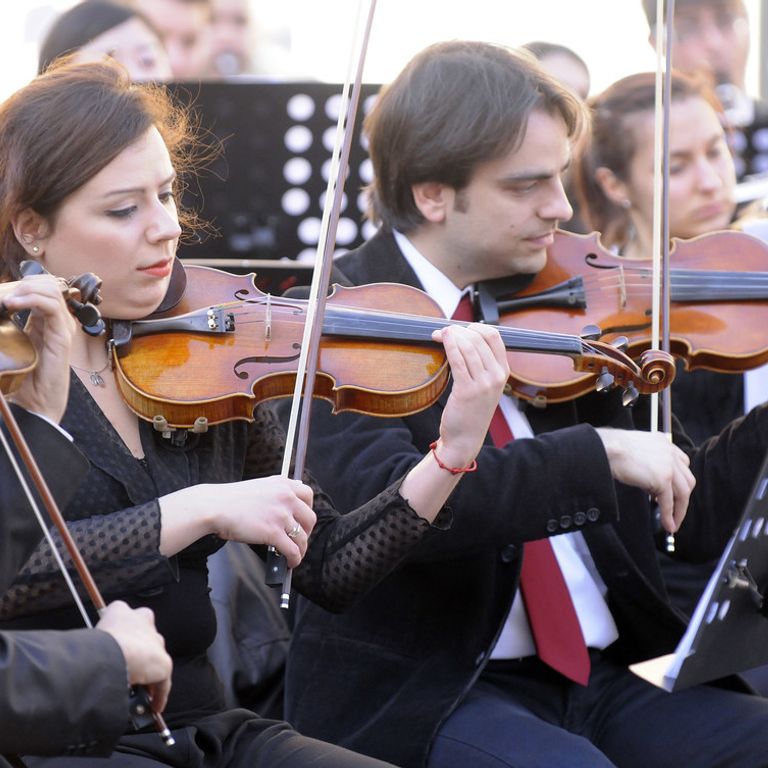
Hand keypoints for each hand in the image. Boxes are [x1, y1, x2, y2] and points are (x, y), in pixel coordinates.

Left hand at [2, 275, 75, 422]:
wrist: (35, 403)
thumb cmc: (25, 378)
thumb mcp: (13, 342)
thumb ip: (11, 324)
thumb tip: (1, 304)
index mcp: (48, 321)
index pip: (44, 287)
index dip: (24, 283)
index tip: (4, 295)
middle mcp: (59, 322)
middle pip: (50, 284)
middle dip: (25, 283)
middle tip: (6, 297)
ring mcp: (63, 328)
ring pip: (52, 290)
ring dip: (26, 289)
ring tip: (8, 301)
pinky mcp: (62, 337)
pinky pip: (52, 306)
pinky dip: (30, 300)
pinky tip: (13, 305)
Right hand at [96, 601, 171, 712]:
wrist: (113, 653)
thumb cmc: (94, 645)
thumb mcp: (90, 636)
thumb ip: (94, 641)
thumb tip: (82, 659)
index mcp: (121, 611)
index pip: (124, 619)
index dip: (120, 637)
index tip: (114, 649)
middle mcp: (142, 620)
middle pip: (143, 638)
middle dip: (137, 654)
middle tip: (126, 672)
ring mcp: (155, 641)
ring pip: (153, 660)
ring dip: (148, 675)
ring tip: (137, 694)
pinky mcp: (163, 662)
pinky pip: (162, 682)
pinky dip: (158, 695)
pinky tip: (152, 707)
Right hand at [160, 476, 315, 567]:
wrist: (215, 506)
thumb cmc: (231, 500)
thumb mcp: (259, 487)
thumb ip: (275, 494)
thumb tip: (285, 510)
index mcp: (282, 484)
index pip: (308, 495)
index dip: (308, 510)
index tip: (303, 519)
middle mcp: (286, 497)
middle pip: (310, 518)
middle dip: (307, 532)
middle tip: (300, 539)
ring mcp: (281, 515)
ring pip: (302, 536)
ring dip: (301, 549)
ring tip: (295, 555)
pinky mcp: (273, 532)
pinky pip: (292, 549)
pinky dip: (294, 559)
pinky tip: (290, 562)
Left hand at [431, 322, 508, 468]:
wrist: (465, 439)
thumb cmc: (471, 411)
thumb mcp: (485, 385)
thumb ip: (481, 364)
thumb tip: (465, 337)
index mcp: (504, 371)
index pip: (494, 336)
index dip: (476, 326)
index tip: (461, 329)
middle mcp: (497, 376)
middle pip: (478, 339)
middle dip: (458, 330)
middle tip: (443, 331)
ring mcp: (483, 384)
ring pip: (467, 347)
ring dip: (451, 336)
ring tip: (438, 334)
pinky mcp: (467, 391)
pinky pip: (457, 360)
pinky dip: (448, 346)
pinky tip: (440, 340)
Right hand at [596, 428, 694, 533]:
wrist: (607, 449)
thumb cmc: (612, 449)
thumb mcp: (636, 451)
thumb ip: (648, 462)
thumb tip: (650, 484)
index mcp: (664, 443)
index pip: (681, 464)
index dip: (679, 481)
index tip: (674, 493)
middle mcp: (670, 452)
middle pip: (687, 480)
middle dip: (683, 498)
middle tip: (676, 511)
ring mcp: (669, 465)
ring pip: (683, 493)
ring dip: (679, 510)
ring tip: (673, 523)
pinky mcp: (663, 478)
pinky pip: (669, 501)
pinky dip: (669, 515)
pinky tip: (667, 524)